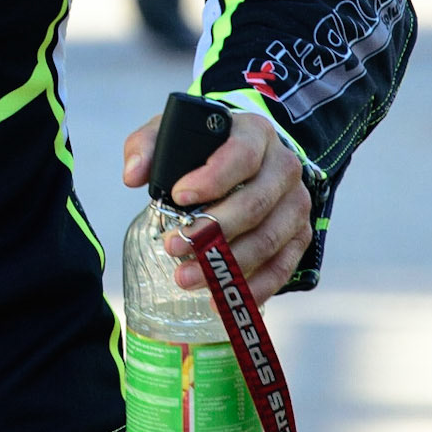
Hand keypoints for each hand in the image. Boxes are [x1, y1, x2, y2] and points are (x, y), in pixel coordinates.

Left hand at [122, 110, 310, 301]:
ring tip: (185, 278)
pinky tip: (221, 299)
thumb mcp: (173, 133)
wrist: (245, 158)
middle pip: (255, 204)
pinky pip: (282, 266)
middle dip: (212, 230)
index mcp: (256, 134)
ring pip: (267, 239)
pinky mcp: (299, 234)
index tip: (179, 196)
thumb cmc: (203, 148)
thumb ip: (147, 146)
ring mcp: (296, 203)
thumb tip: (133, 175)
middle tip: (173, 247)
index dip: (212, 178)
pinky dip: (253, 288)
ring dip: (226, 265)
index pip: (242, 155)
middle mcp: (284, 167)